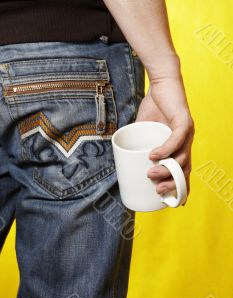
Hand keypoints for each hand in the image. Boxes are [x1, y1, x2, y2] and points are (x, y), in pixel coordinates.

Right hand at [136, 73, 194, 204]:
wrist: (161, 83)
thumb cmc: (153, 108)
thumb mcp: (144, 131)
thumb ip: (139, 145)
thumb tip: (123, 160)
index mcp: (179, 149)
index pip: (184, 173)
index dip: (180, 188)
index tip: (170, 201)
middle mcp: (186, 144)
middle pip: (185, 170)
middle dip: (173, 184)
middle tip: (157, 191)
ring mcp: (187, 134)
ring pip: (181, 158)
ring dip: (166, 169)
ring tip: (150, 173)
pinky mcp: (184, 121)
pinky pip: (177, 139)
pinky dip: (165, 149)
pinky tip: (153, 155)